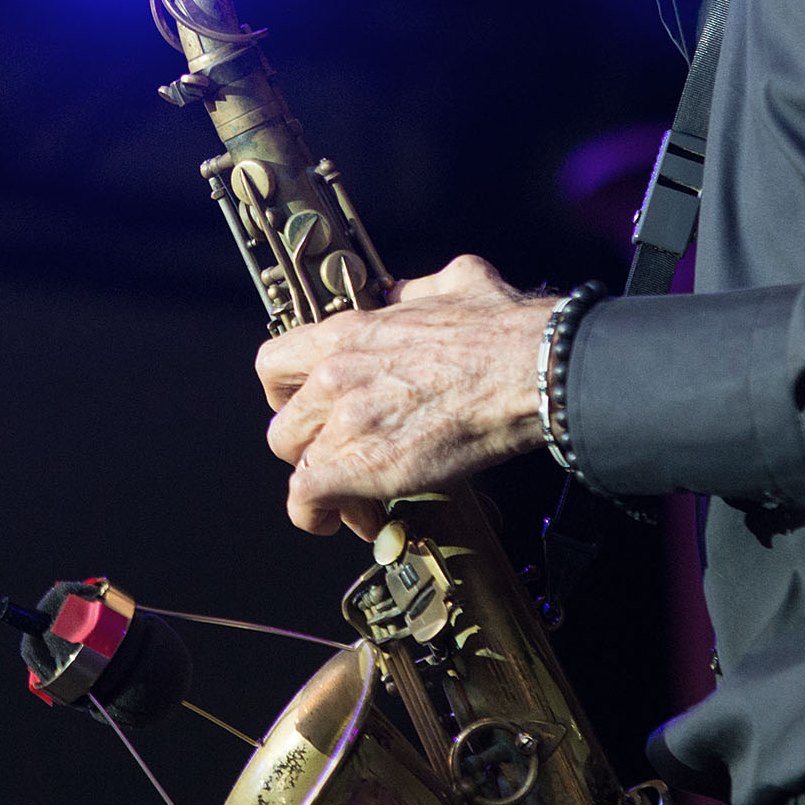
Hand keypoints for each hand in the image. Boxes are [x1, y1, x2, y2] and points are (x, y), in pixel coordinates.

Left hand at [259, 254, 552, 536]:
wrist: (530, 370)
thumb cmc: (502, 329)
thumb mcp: (452, 282)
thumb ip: (414, 291)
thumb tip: (406, 295)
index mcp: (349, 333)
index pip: (274, 364)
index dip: (287, 393)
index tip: (307, 407)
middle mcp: (335, 375)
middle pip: (283, 423)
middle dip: (308, 446)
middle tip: (339, 455)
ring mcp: (346, 422)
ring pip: (296, 464)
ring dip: (323, 482)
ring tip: (355, 496)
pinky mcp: (363, 465)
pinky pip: (307, 498)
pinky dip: (316, 515)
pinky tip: (344, 521)